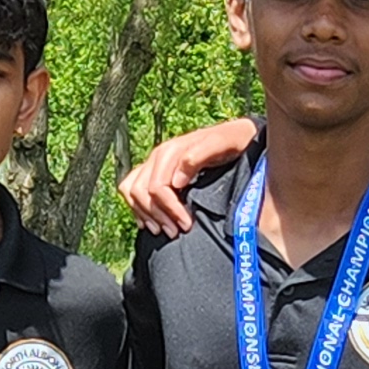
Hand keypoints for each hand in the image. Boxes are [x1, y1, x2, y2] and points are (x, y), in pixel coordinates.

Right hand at [118, 118, 252, 237]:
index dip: (170, 209)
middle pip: (141, 191)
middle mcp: (157, 156)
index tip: (187, 225)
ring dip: (145, 214)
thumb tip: (175, 181)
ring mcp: (153, 164)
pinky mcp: (153, 172)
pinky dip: (137, 207)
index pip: (157, 187)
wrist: (238, 136)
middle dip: (157, 214)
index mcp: (170, 151)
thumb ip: (198, 155)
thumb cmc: (232, 142)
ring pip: (132, 191)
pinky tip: (150, 222)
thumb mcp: (222, 144)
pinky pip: (131, 189)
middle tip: (175, 232)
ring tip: (163, 230)